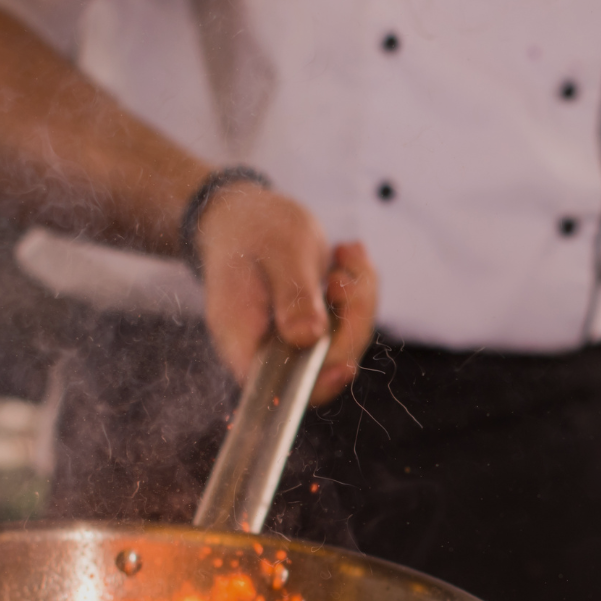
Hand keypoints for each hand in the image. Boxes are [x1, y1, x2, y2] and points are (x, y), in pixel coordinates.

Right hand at [195, 182, 377, 403]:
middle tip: (344, 275)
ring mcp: (292, 339)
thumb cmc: (252, 228)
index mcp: (242, 338)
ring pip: (345, 340)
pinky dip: (358, 288)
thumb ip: (294, 295)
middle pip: (324, 363)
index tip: (345, 366)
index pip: (278, 387)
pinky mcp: (313, 326)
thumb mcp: (279, 252)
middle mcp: (266, 347)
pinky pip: (349, 321)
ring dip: (358, 298)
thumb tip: (309, 337)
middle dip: (351, 320)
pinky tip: (347, 254)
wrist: (242, 213)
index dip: (316, 385)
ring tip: (346, 254)